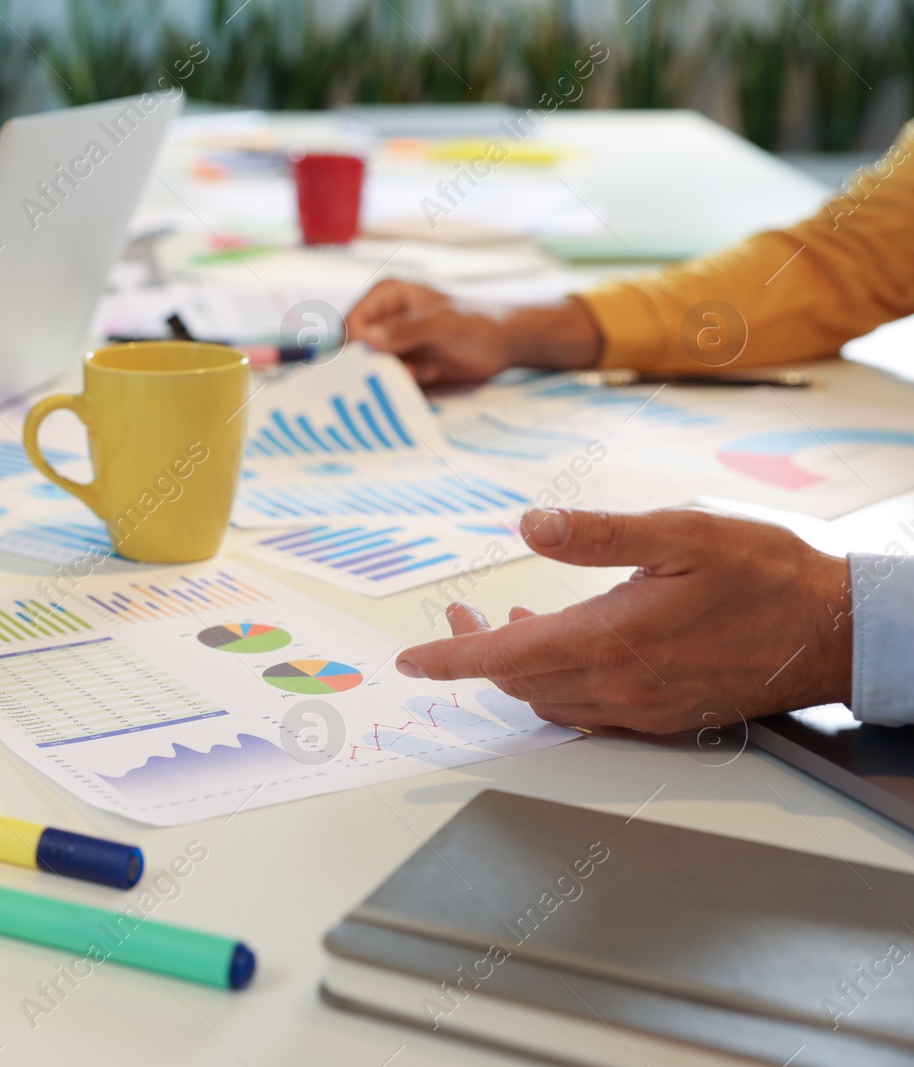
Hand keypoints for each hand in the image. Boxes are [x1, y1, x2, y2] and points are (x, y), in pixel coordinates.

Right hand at [344, 281, 603, 385]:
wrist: (506, 343)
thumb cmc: (479, 323)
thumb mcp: (444, 324)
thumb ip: (407, 330)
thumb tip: (367, 340)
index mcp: (387, 296)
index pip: (352, 323)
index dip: (359, 346)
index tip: (384, 361)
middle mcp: (383, 317)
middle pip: (355, 349)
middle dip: (376, 365)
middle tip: (409, 372)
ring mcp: (391, 342)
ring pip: (368, 368)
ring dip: (391, 377)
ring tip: (425, 373)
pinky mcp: (401, 363)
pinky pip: (385, 379)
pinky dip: (400, 385)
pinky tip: (429, 377)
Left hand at [394, 508, 852, 732]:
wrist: (837, 631)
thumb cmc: (767, 574)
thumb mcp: (681, 532)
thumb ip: (598, 534)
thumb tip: (529, 526)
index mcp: (612, 641)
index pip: (507, 656)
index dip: (451, 659)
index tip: (409, 661)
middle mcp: (620, 686)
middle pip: (519, 681)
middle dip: (476, 654)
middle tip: (458, 619)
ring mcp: (643, 708)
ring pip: (550, 699)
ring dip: (516, 667)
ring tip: (505, 623)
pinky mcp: (664, 715)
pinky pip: (588, 710)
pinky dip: (557, 682)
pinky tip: (564, 646)